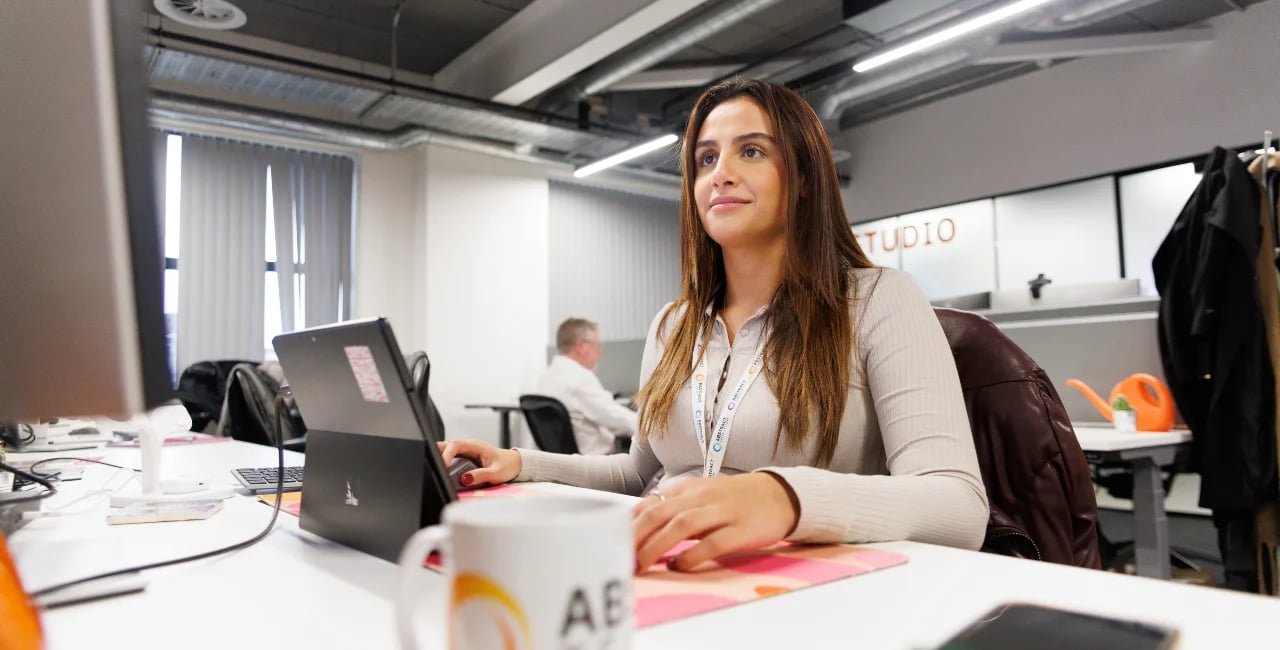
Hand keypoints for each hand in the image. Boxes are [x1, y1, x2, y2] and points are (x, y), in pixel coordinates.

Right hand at [436, 439, 521, 486]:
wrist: (514, 463)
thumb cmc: (507, 466)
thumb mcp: (496, 473)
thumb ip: (480, 476)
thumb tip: (464, 479)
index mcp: (475, 445)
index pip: (455, 445)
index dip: (446, 455)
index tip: (442, 466)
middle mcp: (469, 445)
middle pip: (447, 444)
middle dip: (436, 452)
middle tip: (429, 465)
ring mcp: (466, 450)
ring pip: (447, 448)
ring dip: (438, 455)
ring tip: (431, 467)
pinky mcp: (464, 456)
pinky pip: (450, 454)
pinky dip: (443, 459)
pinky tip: (439, 468)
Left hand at [632, 473, 798, 572]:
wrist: (778, 495)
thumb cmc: (733, 499)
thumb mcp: (700, 496)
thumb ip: (673, 508)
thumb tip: (639, 527)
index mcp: (688, 488)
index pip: (651, 503)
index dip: (629, 524)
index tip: (613, 541)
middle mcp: (701, 496)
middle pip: (660, 513)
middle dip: (636, 536)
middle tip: (622, 557)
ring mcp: (721, 512)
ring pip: (682, 525)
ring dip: (657, 545)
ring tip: (642, 563)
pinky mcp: (740, 529)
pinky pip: (713, 542)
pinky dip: (692, 555)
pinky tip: (679, 565)